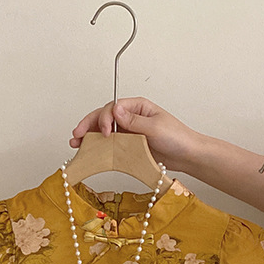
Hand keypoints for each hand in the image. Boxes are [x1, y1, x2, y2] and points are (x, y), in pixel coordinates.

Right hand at [70, 98, 200, 171]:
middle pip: (103, 116)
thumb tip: (115, 110)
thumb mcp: (156, 127)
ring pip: (103, 130)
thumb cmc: (177, 138)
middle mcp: (131, 117)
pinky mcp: (128, 145)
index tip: (105, 131)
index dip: (104, 118)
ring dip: (89, 135)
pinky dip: (98, 146)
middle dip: (89, 124)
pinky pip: (110, 144)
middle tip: (78, 135)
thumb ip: (134, 120)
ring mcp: (128, 131)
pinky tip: (88, 149)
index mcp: (138, 106)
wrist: (187, 156)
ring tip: (76, 143)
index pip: (113, 107)